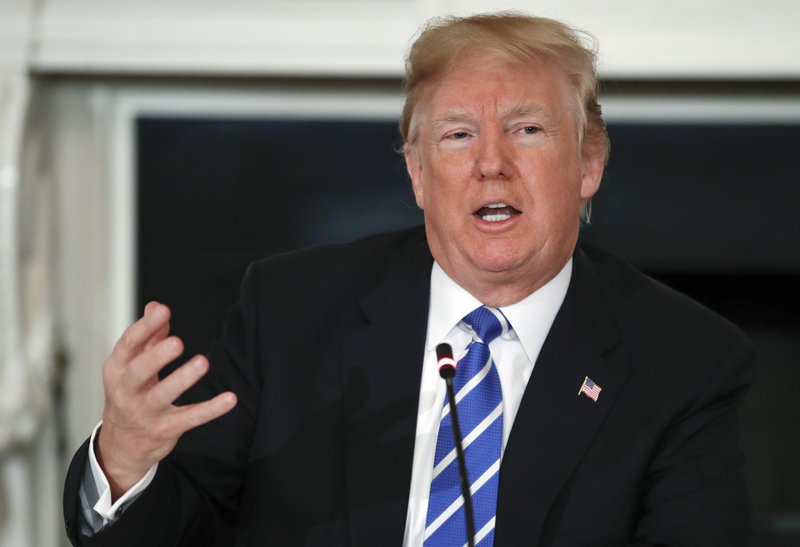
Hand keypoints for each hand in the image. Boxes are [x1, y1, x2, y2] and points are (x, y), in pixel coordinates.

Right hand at [96, 302, 236, 500]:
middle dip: (156, 356)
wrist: (121, 445)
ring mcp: (144, 413)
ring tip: (202, 362)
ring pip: (162, 395)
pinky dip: (210, 409)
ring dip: (182, 379)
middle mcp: (126, 391)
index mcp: (117, 370)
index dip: (144, 327)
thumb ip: (147, 337)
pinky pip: (190, 418)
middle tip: (177, 342)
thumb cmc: (130, 394)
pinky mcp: (164, 430)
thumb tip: (156, 306)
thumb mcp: (130, 366)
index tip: (163, 311)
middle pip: (138, 371)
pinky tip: (230, 398)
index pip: (127, 345)